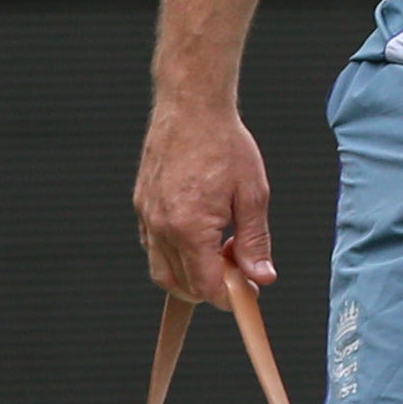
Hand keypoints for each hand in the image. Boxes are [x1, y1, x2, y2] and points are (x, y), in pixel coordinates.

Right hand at [134, 98, 272, 305]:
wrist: (191, 107)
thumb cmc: (224, 144)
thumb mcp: (252, 195)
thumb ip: (255, 242)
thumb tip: (261, 277)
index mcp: (189, 228)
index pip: (206, 286)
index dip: (230, 296)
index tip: (249, 290)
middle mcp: (160, 227)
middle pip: (180, 285)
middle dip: (210, 288)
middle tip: (237, 270)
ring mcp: (146, 216)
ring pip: (162, 270)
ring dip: (189, 275)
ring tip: (219, 251)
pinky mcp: (141, 205)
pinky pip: (152, 247)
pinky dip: (173, 255)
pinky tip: (199, 236)